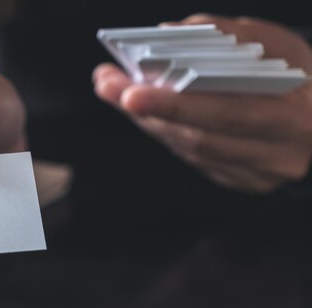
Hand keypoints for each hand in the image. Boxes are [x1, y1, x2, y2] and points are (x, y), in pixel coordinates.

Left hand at [92, 14, 311, 192]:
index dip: (174, 105)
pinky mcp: (241, 180)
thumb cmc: (298, 74)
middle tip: (107, 85)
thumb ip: (224, 35)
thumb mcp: (274, 43)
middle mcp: (274, 154)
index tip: (130, 90)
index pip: (224, 114)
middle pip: (196, 139)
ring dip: (148, 121)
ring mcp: (256, 173)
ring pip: (189, 151)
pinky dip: (166, 131)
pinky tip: (144, 110)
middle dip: (146, 112)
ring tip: (115, 90)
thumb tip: (168, 34)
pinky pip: (193, 158)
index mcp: (290, 116)